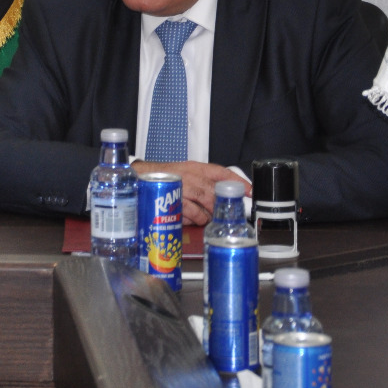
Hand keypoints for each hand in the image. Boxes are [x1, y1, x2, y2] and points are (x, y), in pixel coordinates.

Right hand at [132, 160, 247, 225]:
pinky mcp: (173, 204)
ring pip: (205, 209)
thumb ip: (203, 180)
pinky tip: (188, 218)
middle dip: (221, 206)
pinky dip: (193, 220)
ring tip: (200, 216)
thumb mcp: (184, 172)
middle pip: (215, 194)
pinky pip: (192, 217)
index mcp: (195, 167)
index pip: (221, 173)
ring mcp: (182, 190)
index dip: (237, 182)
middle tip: (224, 212)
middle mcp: (190, 177)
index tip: (250, 191)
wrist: (138, 180)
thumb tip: (224, 193)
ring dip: (206, 216)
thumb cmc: (162, 177)